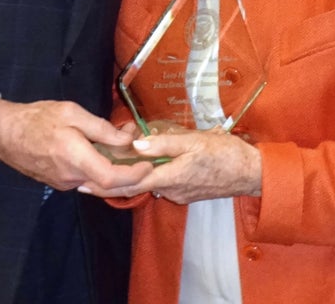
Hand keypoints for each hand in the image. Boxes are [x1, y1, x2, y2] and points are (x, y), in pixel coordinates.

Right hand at [0, 98, 153, 190]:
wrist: (5, 133)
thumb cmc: (38, 118)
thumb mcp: (72, 112)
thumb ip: (101, 128)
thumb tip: (127, 138)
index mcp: (75, 158)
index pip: (111, 178)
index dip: (134, 175)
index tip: (148, 164)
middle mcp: (71, 177)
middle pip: (108, 184)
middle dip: (128, 171)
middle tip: (136, 151)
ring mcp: (64, 183)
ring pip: (96, 181)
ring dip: (112, 169)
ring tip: (120, 146)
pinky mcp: (58, 183)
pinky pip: (84, 179)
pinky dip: (97, 169)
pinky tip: (100, 152)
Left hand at [78, 127, 261, 204]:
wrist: (250, 172)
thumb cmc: (224, 153)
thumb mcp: (194, 141)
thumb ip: (164, 143)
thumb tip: (136, 144)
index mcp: (170, 177)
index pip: (130, 184)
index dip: (106, 184)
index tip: (84, 182)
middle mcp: (170, 190)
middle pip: (135, 186)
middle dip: (112, 180)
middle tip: (87, 173)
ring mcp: (178, 192)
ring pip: (148, 184)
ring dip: (130, 175)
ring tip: (110, 161)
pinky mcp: (185, 190)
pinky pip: (160, 183)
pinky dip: (147, 175)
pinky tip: (142, 163)